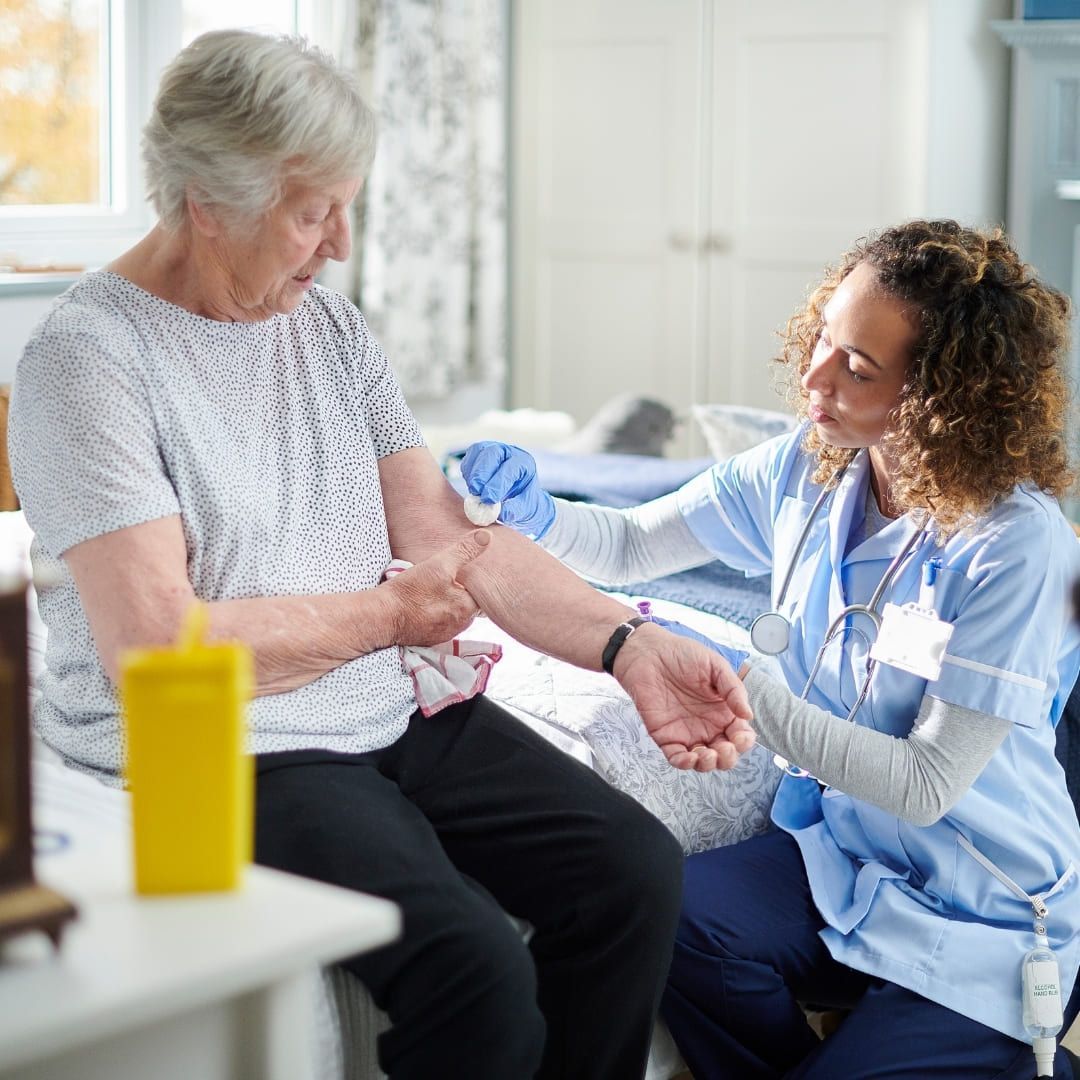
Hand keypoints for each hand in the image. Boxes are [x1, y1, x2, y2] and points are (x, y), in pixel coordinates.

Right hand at [379, 532, 488, 645]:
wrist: (381, 617)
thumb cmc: (410, 591)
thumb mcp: (439, 564)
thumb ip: (464, 551)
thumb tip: (487, 536)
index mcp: (467, 608)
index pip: (479, 592)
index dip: (469, 580)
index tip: (457, 573)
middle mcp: (460, 625)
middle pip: (466, 604)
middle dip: (457, 592)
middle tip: (441, 579)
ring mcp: (444, 634)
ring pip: (452, 613)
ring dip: (445, 603)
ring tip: (430, 591)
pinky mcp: (429, 639)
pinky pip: (438, 623)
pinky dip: (433, 614)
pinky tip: (421, 604)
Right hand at [459, 441, 555, 538]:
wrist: (517, 498)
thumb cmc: (523, 502)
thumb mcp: (525, 510)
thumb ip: (514, 510)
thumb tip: (499, 513)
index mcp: (524, 463)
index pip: (510, 468)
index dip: (498, 483)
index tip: (489, 499)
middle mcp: (509, 452)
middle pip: (493, 452)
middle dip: (482, 473)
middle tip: (476, 492)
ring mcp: (493, 449)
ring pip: (478, 451)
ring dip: (472, 472)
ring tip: (473, 492)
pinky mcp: (479, 454)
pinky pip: (469, 457)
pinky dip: (467, 471)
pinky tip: (472, 486)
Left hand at [613, 623, 754, 771]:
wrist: (648, 652)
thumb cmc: (682, 655)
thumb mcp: (715, 666)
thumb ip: (733, 689)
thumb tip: (748, 714)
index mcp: (723, 711)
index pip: (740, 735)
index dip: (744, 741)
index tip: (740, 736)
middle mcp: (708, 725)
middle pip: (725, 754)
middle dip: (729, 758)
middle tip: (725, 748)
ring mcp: (687, 732)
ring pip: (703, 761)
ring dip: (709, 765)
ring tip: (708, 755)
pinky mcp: (666, 736)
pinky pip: (677, 757)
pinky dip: (684, 763)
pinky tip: (689, 757)